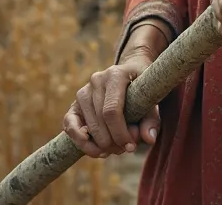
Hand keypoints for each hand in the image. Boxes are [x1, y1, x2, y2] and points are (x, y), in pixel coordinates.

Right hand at [63, 24, 168, 158]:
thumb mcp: (151, 99)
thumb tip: (149, 139)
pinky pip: (70, 125)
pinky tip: (96, 151)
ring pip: (86, 127)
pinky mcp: (75, 103)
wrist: (130, 71)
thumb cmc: (141, 88)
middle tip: (124, 150)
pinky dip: (80, 142)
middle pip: (99, 121)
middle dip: (112, 142)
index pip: (112, 110)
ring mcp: (83, 91)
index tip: (131, 147)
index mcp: (115, 74)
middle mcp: (96, 80)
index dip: (120, 133)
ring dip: (99, 146)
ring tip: (114, 150)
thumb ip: (151, 119)